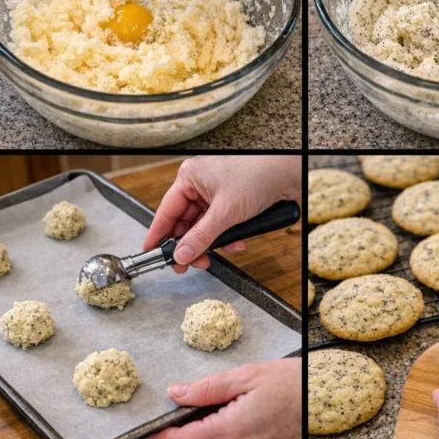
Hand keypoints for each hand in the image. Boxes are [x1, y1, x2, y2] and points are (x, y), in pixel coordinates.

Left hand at [138, 359, 300, 438]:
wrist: (328, 399)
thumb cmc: (293, 383)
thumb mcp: (246, 375)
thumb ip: (207, 388)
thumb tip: (176, 393)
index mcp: (230, 431)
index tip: (142, 436)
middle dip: (183, 432)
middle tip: (178, 409)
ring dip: (207, 434)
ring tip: (217, 406)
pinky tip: (238, 417)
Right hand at [142, 155, 300, 270]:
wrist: (287, 173)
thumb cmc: (257, 176)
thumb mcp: (224, 213)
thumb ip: (200, 237)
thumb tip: (181, 255)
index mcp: (190, 177)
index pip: (166, 211)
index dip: (158, 235)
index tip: (151, 253)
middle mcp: (199, 183)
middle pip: (185, 222)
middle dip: (190, 245)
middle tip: (189, 265)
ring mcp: (215, 192)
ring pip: (203, 226)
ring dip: (211, 243)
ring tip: (215, 256)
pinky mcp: (230, 201)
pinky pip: (219, 224)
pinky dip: (225, 236)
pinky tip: (236, 242)